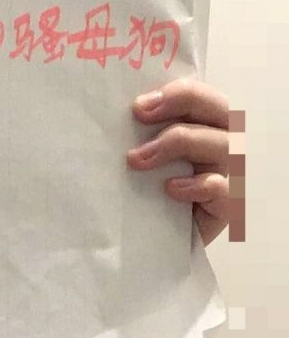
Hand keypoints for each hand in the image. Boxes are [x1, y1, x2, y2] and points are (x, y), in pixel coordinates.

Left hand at [127, 78, 229, 245]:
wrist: (136, 245)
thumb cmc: (134, 193)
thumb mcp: (132, 156)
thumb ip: (135, 130)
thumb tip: (114, 108)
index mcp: (199, 126)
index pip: (204, 96)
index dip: (179, 92)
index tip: (139, 105)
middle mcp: (216, 147)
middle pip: (223, 111)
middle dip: (183, 104)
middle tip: (140, 114)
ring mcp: (223, 177)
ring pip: (224, 146)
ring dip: (180, 142)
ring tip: (138, 159)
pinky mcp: (222, 209)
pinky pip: (223, 189)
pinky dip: (198, 184)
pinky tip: (170, 189)